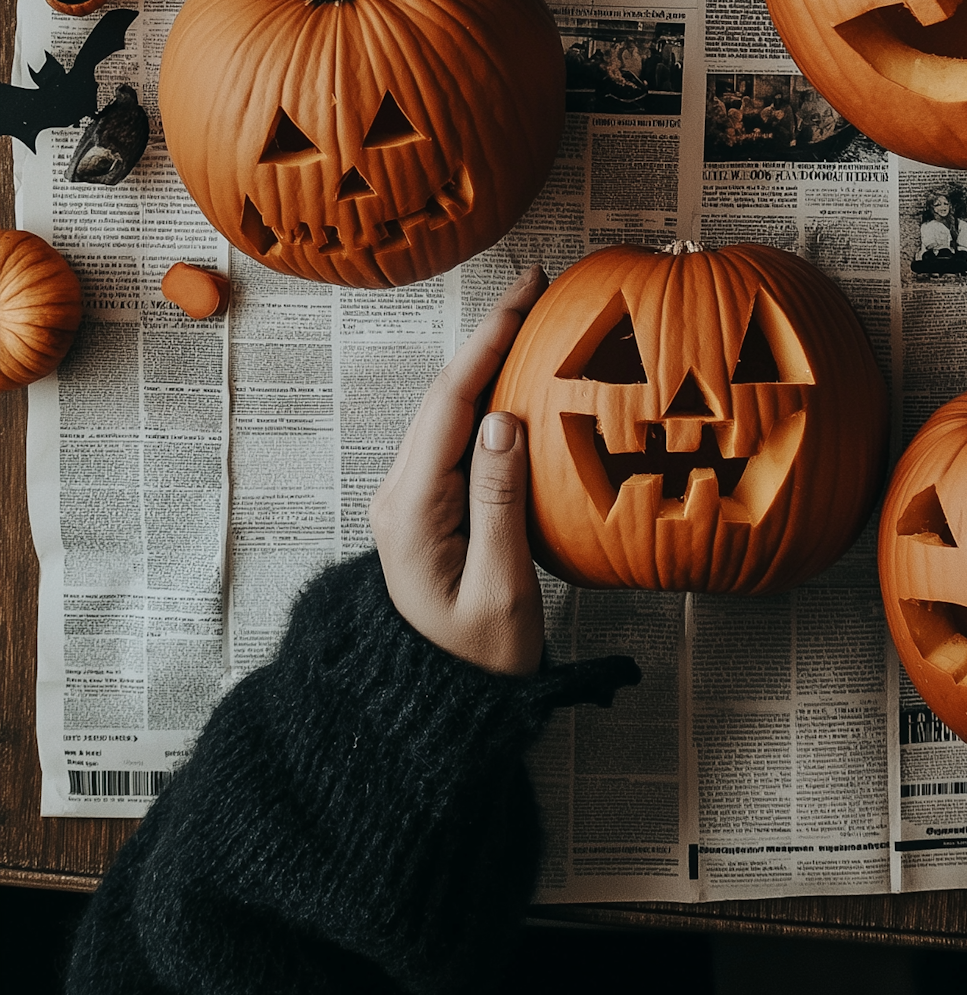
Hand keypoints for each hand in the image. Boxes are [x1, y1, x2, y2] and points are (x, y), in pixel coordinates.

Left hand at [368, 267, 545, 674]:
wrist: (442, 706)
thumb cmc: (480, 660)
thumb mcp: (503, 588)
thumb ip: (500, 502)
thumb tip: (502, 420)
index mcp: (411, 510)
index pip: (451, 402)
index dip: (490, 339)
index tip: (528, 293)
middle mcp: (397, 494)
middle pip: (443, 394)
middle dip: (490, 335)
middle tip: (541, 288)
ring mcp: (405, 498)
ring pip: (446, 410)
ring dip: (486, 361)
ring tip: (533, 318)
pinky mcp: (422, 506)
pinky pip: (453, 435)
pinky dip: (484, 396)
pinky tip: (516, 377)